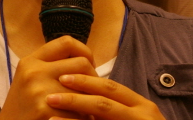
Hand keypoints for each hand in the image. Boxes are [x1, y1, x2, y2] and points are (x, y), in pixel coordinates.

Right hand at [0, 36, 98, 119]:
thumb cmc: (24, 107)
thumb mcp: (30, 78)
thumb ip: (51, 66)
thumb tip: (86, 60)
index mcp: (31, 61)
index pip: (66, 42)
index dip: (84, 51)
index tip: (89, 63)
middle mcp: (34, 72)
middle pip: (81, 63)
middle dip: (93, 76)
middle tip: (93, 89)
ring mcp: (39, 91)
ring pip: (83, 87)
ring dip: (90, 98)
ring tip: (88, 105)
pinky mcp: (44, 110)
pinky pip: (78, 109)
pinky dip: (83, 116)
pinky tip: (80, 118)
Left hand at [46, 74, 165, 119]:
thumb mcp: (132, 117)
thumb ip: (113, 108)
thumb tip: (83, 96)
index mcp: (141, 105)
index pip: (111, 88)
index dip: (86, 81)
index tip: (63, 77)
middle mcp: (142, 114)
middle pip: (105, 102)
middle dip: (76, 96)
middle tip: (51, 94)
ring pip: (103, 114)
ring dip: (75, 115)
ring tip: (50, 117)